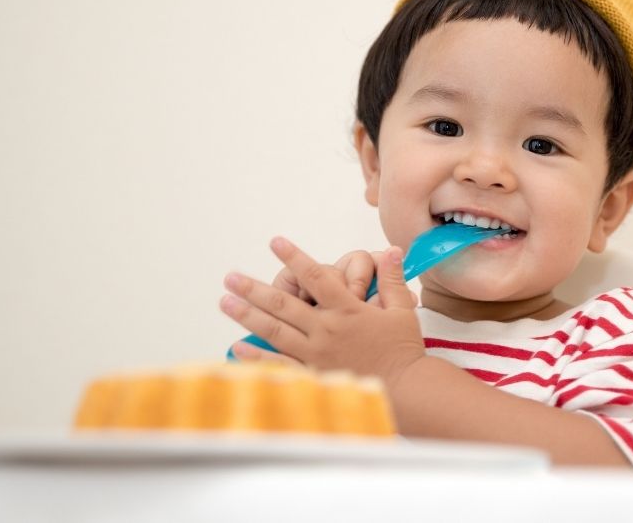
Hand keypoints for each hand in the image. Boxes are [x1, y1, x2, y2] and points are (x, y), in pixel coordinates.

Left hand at [227, 248, 393, 361]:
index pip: (316, 277)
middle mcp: (326, 330)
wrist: (406, 389)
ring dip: (248, 315)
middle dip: (254, 288)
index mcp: (347, 310)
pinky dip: (257, 357)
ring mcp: (317, 354)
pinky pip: (280, 364)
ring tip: (226, 302)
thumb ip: (391, 279)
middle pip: (284, 304)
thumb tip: (391, 249)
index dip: (295, 257)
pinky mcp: (314, 375)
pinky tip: (238, 347)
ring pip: (275, 331)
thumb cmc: (404, 350)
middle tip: (231, 277)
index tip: (275, 242)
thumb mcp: (402, 310)